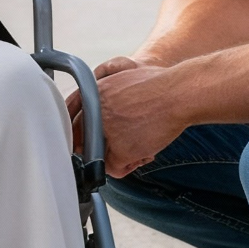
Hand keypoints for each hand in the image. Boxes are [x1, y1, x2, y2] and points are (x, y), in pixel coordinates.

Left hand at [69, 61, 184, 178]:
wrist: (177, 93)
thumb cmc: (159, 86)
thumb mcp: (123, 79)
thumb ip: (107, 96)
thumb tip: (103, 114)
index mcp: (95, 91)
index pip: (71, 114)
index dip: (75, 129)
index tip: (79, 138)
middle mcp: (96, 110)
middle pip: (80, 138)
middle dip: (94, 146)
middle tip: (111, 147)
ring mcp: (106, 131)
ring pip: (98, 157)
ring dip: (115, 157)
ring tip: (136, 148)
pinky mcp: (120, 149)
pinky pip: (116, 168)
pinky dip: (129, 166)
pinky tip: (143, 154)